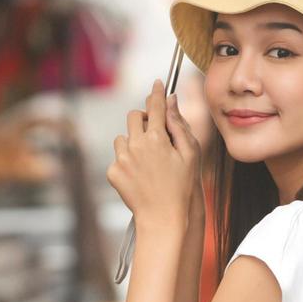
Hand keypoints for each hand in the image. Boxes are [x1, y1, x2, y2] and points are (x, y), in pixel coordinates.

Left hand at [107, 81, 199, 230]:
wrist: (164, 218)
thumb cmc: (183, 186)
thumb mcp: (190, 154)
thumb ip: (179, 124)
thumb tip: (172, 99)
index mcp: (157, 138)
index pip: (155, 107)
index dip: (157, 93)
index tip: (156, 83)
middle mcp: (136, 145)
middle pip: (133, 116)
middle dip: (143, 120)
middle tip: (155, 134)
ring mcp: (121, 159)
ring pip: (123, 138)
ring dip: (133, 143)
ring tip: (148, 162)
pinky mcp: (112, 172)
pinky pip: (117, 158)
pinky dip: (126, 162)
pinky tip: (140, 176)